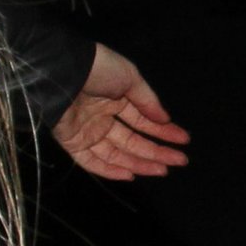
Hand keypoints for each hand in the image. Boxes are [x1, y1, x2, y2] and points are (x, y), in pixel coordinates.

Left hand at [50, 44, 189, 181]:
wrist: (62, 72)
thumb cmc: (98, 70)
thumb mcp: (130, 77)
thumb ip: (148, 100)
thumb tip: (165, 119)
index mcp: (117, 98)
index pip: (143, 120)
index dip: (164, 131)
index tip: (183, 141)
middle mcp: (103, 117)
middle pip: (133, 140)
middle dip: (157, 151)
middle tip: (179, 160)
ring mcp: (88, 131)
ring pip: (117, 153)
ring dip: (140, 163)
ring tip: (162, 170)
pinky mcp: (73, 143)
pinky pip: (92, 161)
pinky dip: (110, 170)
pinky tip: (131, 175)